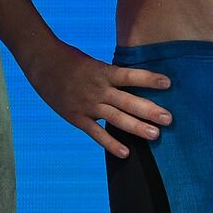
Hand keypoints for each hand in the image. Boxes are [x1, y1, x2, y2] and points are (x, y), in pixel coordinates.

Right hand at [24, 43, 171, 157]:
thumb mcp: (95, 63)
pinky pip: (96, 133)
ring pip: (116, 118)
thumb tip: (133, 83)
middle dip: (149, 110)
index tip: (168, 83)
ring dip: (136, 128)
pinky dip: (111, 143)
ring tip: (155, 135)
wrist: (43, 63)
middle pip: (128, 101)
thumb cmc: (71, 60)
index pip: (131, 75)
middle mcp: (99, 89)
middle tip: (169, 119)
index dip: (149, 79)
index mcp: (104, 72)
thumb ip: (111, 76)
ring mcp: (88, 105)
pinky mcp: (77, 117)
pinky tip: (126, 152)